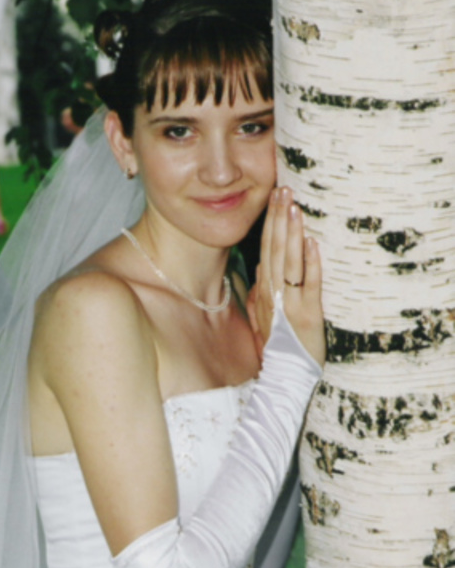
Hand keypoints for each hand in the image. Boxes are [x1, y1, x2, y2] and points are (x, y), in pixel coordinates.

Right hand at [246, 187, 324, 366]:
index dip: (269, 224)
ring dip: (291, 234)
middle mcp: (272, 294)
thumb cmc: (275, 349)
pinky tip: (311, 243)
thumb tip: (256, 270)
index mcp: (263, 292)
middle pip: (274, 250)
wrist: (282, 377)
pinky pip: (308, 285)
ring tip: (294, 207)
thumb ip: (256, 294)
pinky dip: (309, 264)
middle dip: (278, 219)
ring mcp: (288, 303)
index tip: (274, 199)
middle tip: (283, 190)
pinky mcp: (307, 315)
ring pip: (288, 262)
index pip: (264, 250)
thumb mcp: (260, 319)